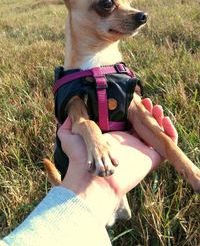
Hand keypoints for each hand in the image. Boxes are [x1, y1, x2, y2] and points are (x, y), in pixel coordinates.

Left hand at [57, 98, 176, 223]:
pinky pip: (167, 144)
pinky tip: (166, 119)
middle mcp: (128, 142)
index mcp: (113, 137)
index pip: (127, 120)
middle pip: (143, 125)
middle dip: (148, 112)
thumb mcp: (68, 137)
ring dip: (160, 118)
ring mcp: (140, 150)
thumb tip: (67, 115)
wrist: (92, 179)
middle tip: (147, 100)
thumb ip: (67, 126)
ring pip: (156, 132)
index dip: (133, 109)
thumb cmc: (80, 158)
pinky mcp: (151, 158)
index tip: (134, 97)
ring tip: (157, 106)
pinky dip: (171, 132)